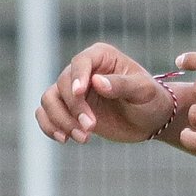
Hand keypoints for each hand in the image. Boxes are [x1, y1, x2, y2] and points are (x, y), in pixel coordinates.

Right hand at [36, 42, 173, 145]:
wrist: (149, 120)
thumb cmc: (150, 100)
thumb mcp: (143, 91)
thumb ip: (121, 85)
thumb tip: (97, 82)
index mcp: (101, 57)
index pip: (80, 62)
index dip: (77, 77)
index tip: (80, 93)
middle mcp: (83, 70)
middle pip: (62, 84)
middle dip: (74, 109)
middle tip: (91, 128)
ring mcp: (73, 90)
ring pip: (49, 99)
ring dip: (60, 120)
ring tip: (83, 138)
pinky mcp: (68, 109)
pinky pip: (46, 113)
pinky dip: (49, 126)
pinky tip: (64, 139)